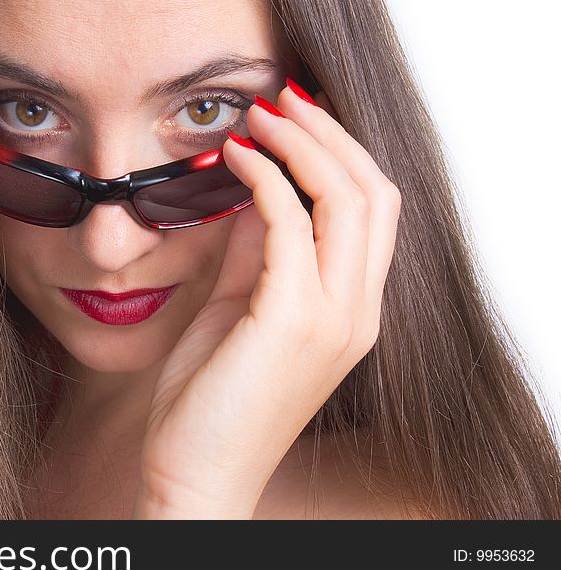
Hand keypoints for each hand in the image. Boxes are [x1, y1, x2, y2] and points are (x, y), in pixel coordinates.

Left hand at [133, 81, 401, 517]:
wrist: (195, 472)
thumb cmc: (211, 399)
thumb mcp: (239, 310)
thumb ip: (256, 253)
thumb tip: (252, 190)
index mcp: (350, 310)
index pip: (371, 210)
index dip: (339, 152)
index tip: (294, 115)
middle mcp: (356, 311)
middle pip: (373, 193)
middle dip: (328, 134)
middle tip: (281, 97)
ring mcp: (333, 318)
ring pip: (347, 200)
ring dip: (302, 145)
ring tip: (259, 114)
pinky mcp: (293, 321)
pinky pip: (290, 225)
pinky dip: (264, 179)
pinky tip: (231, 159)